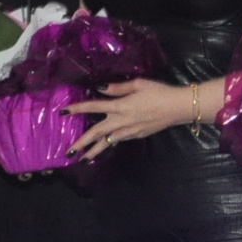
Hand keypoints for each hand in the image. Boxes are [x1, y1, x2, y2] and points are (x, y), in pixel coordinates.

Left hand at [66, 79, 194, 158]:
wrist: (178, 107)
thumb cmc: (160, 92)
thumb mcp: (139, 84)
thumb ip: (118, 87)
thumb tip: (101, 89)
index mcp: (120, 106)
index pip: (93, 107)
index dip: (77, 109)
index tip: (62, 112)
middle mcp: (122, 121)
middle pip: (96, 133)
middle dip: (81, 143)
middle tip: (68, 152)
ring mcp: (130, 130)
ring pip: (107, 141)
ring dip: (94, 150)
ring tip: (82, 158)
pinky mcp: (138, 134)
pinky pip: (120, 139)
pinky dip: (110, 144)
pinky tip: (106, 145)